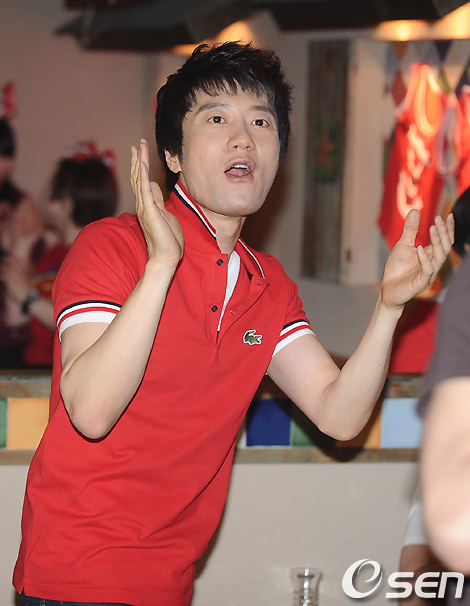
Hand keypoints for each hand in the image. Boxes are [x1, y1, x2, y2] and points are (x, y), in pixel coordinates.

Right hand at [130, 139, 183, 267]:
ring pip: (140, 180)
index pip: (142, 181)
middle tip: (138, 143)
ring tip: (139, 146)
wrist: (166, 257)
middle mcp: (142, 204)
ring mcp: (145, 207)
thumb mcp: (164, 214)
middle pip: (138, 177)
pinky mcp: (150, 211)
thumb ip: (157, 200)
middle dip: (138, 159)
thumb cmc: (168, 240)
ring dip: (140, 161)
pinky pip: (145, 189)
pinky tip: (142, 162)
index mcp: (147, 206)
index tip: (141, 151)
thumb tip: (155, 186)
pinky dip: (143, 175)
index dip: (141, 166)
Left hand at [380, 209, 453, 310]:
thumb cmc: (396, 268)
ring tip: (433, 229)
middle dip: (443, 233)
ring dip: (437, 242)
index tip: (448, 215)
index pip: (444, 241)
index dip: (448, 229)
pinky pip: (427, 270)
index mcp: (430, 255)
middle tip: (439, 219)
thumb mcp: (403, 245)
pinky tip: (420, 248)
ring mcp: (428, 274)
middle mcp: (433, 264)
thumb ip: (410, 230)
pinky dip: (425, 259)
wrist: (387, 290)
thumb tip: (415, 210)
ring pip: (439, 258)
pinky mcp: (420, 283)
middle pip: (445, 248)